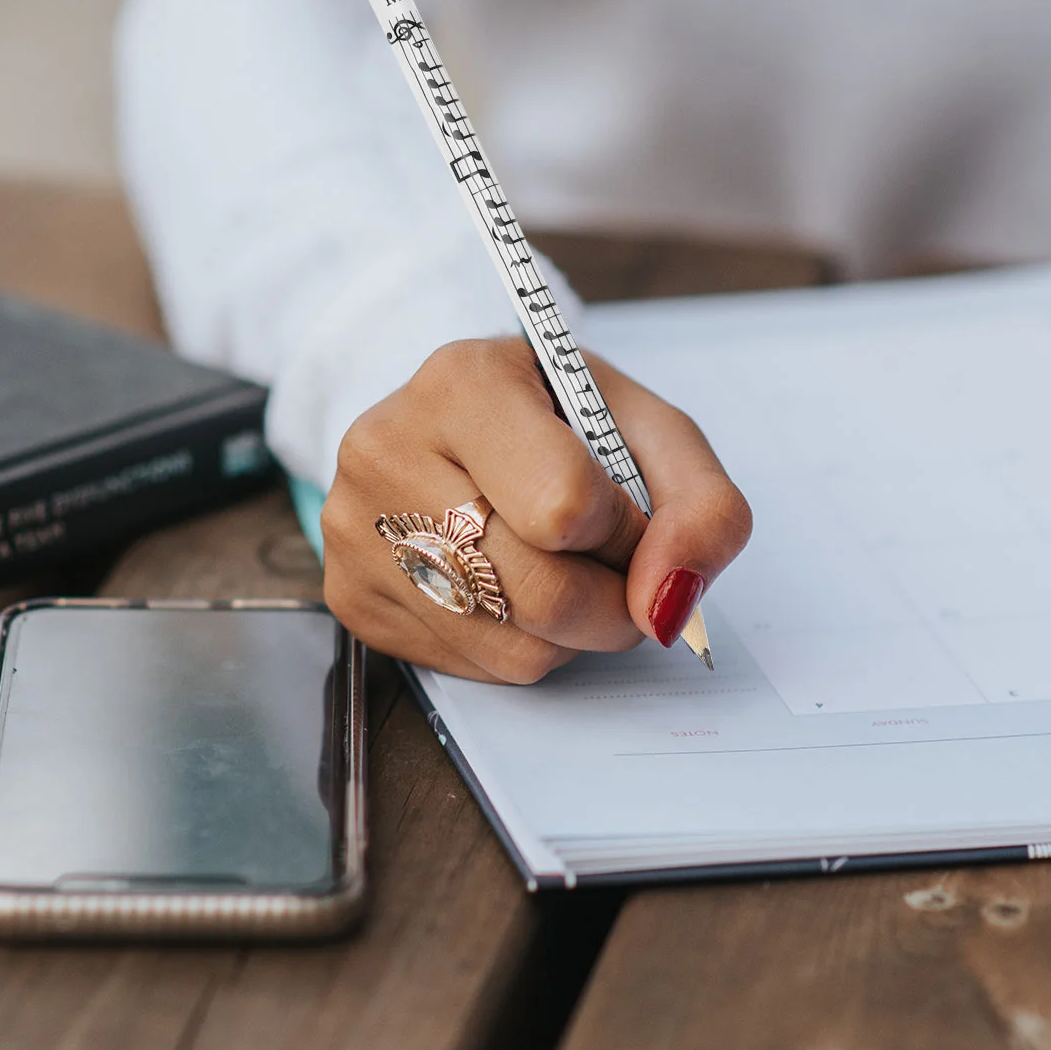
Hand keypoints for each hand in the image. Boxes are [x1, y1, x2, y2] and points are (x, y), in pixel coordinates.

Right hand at [320, 337, 750, 681]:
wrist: (456, 421)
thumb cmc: (557, 421)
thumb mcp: (646, 427)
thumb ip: (701, 503)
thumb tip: (671, 604)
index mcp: (463, 382)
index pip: (567, 505)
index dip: (626, 531)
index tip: (626, 512)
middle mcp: (387, 449)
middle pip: (542, 592)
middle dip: (612, 600)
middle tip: (616, 563)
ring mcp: (355, 527)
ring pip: (514, 646)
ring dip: (573, 631)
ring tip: (562, 564)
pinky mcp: (349, 594)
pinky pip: (473, 667)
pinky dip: (522, 644)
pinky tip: (512, 585)